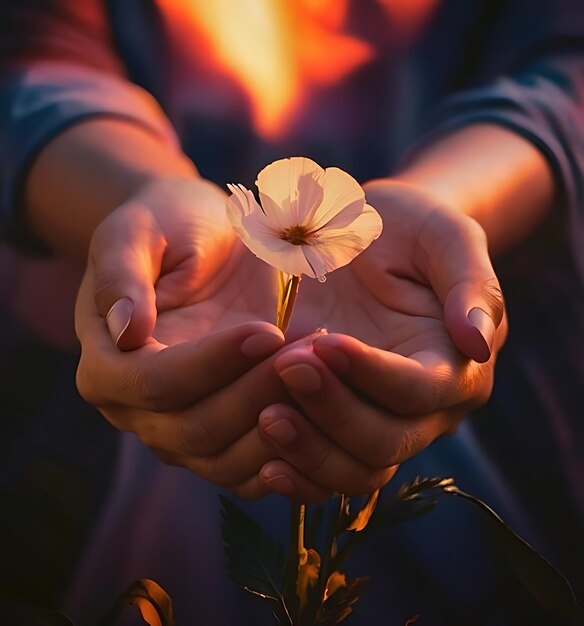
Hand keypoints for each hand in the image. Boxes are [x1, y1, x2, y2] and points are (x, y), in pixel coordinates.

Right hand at [76, 177, 332, 499]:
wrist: (206, 245)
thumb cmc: (171, 228)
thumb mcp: (138, 231)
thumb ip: (121, 273)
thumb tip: (126, 330)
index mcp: (107, 365)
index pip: (154, 383)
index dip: (211, 364)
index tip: (266, 330)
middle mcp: (137, 411)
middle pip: (194, 430)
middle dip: (256, 395)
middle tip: (309, 356)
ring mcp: (179, 432)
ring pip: (227, 460)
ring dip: (282, 426)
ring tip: (324, 377)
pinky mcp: (221, 438)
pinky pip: (250, 468)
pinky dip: (289, 456)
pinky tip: (326, 420)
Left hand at [256, 180, 506, 497]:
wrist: (370, 241)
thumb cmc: (410, 232)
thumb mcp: (445, 238)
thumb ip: (471, 284)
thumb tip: (478, 344)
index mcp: (455, 366)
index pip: (420, 390)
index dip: (374, 374)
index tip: (325, 342)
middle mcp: (422, 409)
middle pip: (384, 442)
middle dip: (333, 412)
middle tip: (285, 368)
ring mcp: (378, 421)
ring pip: (353, 470)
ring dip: (308, 452)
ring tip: (263, 417)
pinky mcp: (337, 424)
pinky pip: (323, 472)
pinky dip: (297, 473)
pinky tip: (263, 460)